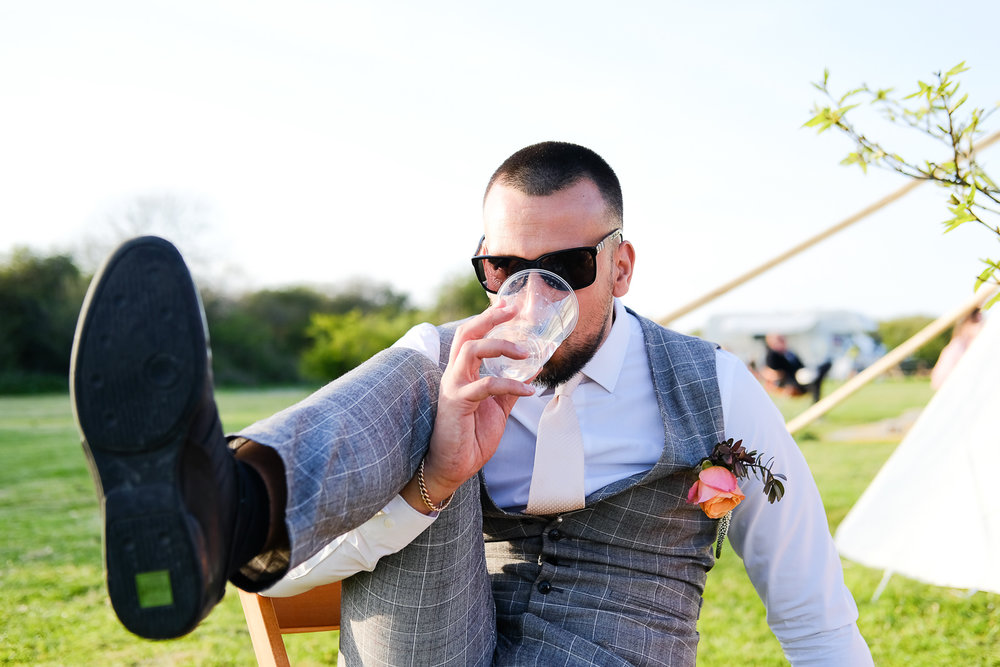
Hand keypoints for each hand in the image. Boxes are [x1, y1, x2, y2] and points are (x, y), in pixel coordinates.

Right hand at [402, 304, 535, 511]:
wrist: (452, 467)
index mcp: (462, 373)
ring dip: (500, 346)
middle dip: (489, 318)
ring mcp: (453, 387)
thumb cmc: (470, 437)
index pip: (471, 336)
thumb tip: (534, 369)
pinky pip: (485, 386)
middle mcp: (454, 374)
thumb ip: (511, 387)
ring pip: (472, 350)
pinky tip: (528, 390)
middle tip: (512, 309)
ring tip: (525, 352)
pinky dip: (510, 385)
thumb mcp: (497, 408)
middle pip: (467, 334)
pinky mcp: (457, 403)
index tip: (509, 305)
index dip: (488, 318)